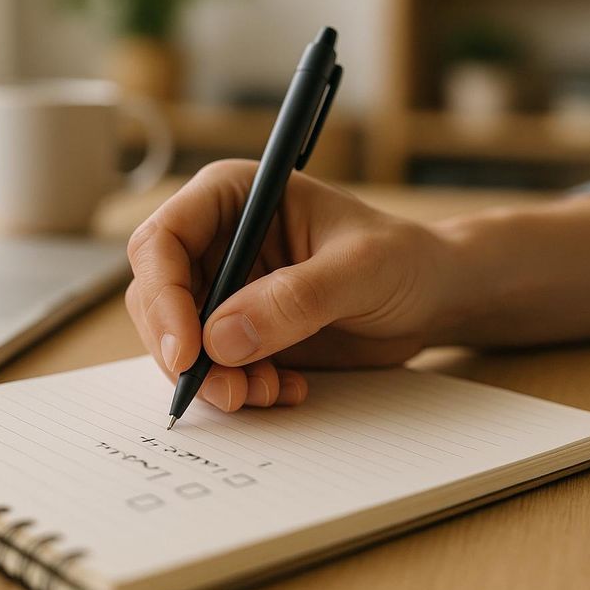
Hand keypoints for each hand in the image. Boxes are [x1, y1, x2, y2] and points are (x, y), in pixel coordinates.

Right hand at [125, 160, 465, 412]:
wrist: (432, 298)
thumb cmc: (404, 259)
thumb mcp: (361, 269)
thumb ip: (295, 298)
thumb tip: (220, 339)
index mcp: (233, 197)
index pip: (162, 240)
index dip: (162, 296)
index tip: (187, 351)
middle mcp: (217, 240)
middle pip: (157, 298)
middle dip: (184, 351)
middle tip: (228, 391)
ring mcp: (225, 288)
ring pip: (180, 341)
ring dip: (214, 378)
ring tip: (269, 392)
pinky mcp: (240, 331)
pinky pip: (213, 368)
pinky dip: (239, 388)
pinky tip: (286, 388)